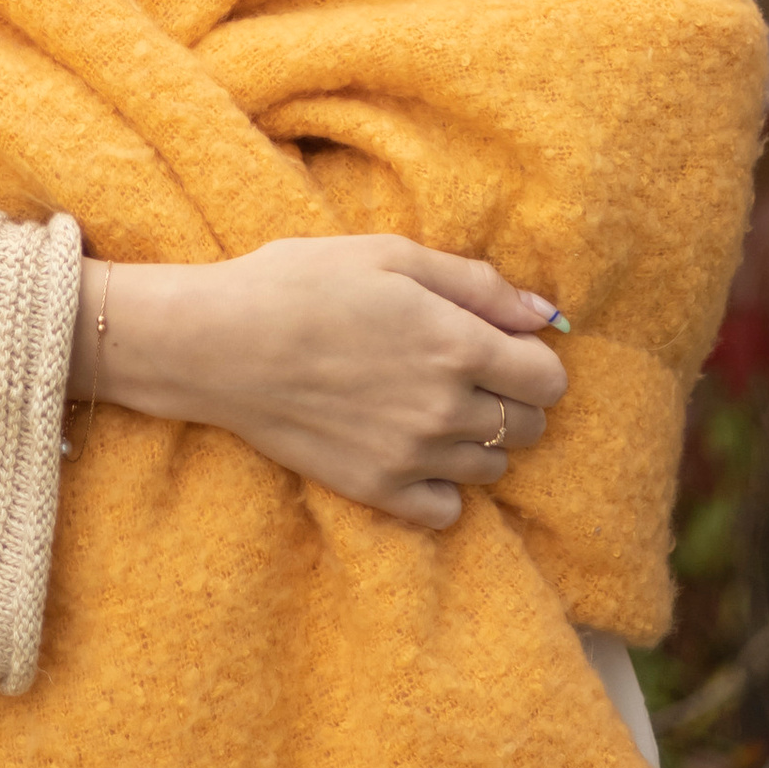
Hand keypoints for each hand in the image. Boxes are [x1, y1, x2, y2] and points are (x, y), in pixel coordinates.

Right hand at [69, 236, 568, 531]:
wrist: (220, 343)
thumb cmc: (304, 284)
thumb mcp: (393, 256)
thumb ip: (479, 285)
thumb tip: (546, 314)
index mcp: (457, 344)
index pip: (549, 380)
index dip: (532, 359)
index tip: (499, 346)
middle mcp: (446, 409)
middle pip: (529, 427)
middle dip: (511, 398)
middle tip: (464, 372)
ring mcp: (412, 456)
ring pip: (493, 467)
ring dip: (478, 440)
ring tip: (431, 405)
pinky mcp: (377, 490)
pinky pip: (447, 511)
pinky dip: (443, 486)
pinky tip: (413, 449)